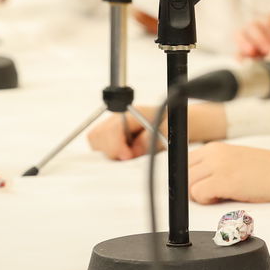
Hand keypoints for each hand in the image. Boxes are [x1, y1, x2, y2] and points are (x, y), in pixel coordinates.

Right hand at [86, 103, 227, 160]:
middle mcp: (118, 118)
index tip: (127, 156)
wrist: (174, 124)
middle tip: (129, 157)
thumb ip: (150, 140)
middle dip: (111, 150)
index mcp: (133, 113)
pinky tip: (124, 155)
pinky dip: (107, 154)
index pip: (111, 128)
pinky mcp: (109, 137)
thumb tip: (134, 149)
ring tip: (128, 155)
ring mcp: (112, 127)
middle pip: (97, 135)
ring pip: (95, 142)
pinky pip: (98, 148)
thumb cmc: (171, 126)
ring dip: (108, 152)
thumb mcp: (166, 132)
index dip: (116, 145)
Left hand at [187, 144, 269, 203]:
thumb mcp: (234, 159)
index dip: (191, 178)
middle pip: (184, 174)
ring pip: (188, 185)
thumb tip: (196, 181)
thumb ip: (214, 165)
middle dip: (193, 187)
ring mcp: (217, 166)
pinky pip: (198, 194)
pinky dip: (207, 201)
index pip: (185, 162)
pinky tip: (224, 198)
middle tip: (212, 193)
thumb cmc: (265, 169)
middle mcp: (214, 154)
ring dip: (200, 195)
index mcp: (215, 147)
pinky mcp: (222, 181)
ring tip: (220, 195)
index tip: (201, 186)